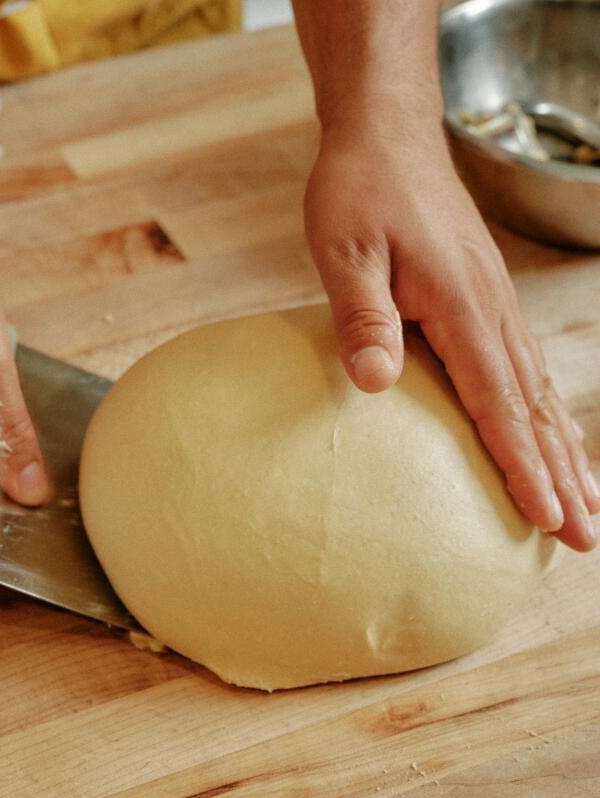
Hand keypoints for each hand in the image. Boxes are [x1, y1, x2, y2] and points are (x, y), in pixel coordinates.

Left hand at [303, 125, 598, 550]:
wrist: (384, 136)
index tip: (549, 519)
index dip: (525, 466)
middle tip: (583, 538)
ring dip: (562, 449)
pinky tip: (547, 428)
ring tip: (585, 498)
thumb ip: (363, 318)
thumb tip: (376, 384)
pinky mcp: (481, 294)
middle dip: (562, 475)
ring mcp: (492, 301)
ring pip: (537, 389)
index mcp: (460, 306)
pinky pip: (522, 365)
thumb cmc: (358, 192)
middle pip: (534, 407)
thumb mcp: (345, 252)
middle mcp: (490, 309)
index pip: (500, 403)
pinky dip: (541, 409)